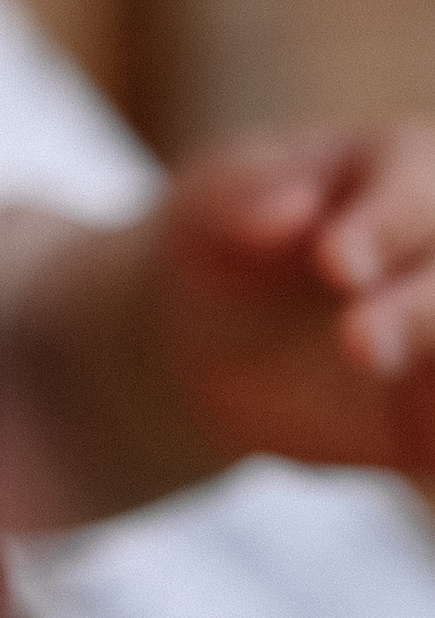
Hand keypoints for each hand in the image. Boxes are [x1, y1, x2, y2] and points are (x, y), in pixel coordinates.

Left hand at [152, 125, 434, 474]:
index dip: (386, 224)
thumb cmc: (219, 246)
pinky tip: (414, 450)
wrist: (214, 340)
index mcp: (406, 167)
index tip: (334, 266)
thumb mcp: (204, 211)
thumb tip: (294, 208)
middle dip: (427, 307)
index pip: (419, 184)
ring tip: (387, 397)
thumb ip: (242, 201)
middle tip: (358, 344)